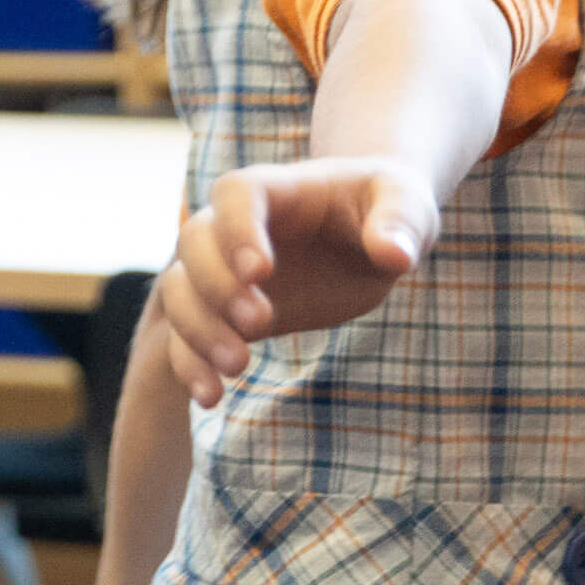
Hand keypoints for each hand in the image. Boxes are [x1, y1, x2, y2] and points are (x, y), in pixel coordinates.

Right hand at [162, 158, 437, 404]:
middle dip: (216, 287)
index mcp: (274, 188)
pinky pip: (185, 335)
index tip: (260, 271)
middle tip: (259, 324)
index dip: (238, 230)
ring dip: (197, 330)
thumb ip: (399, 222)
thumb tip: (393, 254)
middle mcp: (232, 226)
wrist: (364, 235)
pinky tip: (211, 396)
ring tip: (238, 365)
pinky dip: (189, 364)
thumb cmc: (385, 209)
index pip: (236, 195)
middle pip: (193, 244)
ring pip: (177, 291)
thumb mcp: (407, 203)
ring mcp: (221, 269)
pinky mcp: (223, 312)